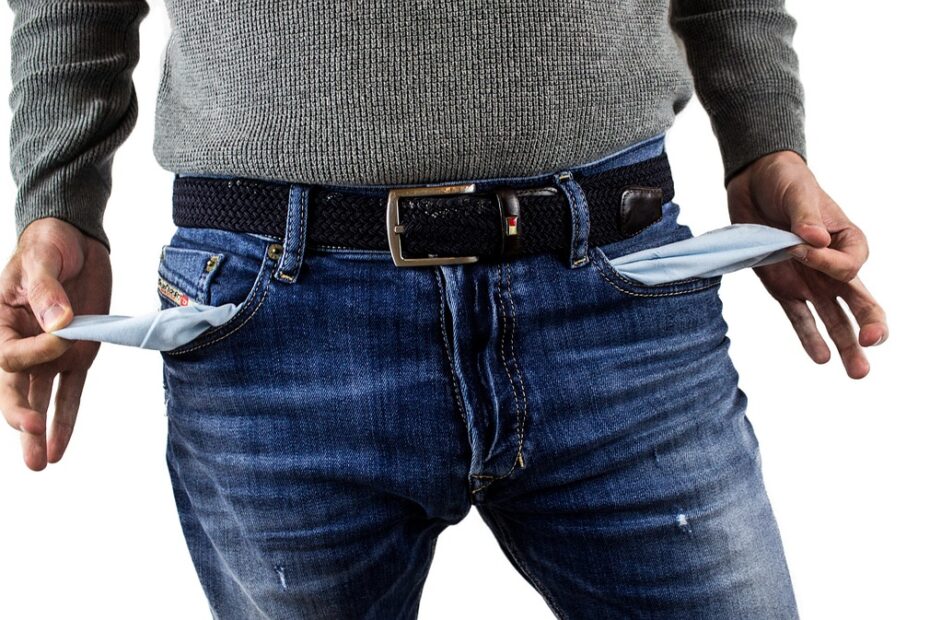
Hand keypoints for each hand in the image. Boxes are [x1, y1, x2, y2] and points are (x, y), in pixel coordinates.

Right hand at [0, 217, 111, 469]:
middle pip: (15, 387)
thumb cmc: (48, 247)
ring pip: (39, 399)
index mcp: (1, 323)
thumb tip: (59, 322)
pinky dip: (65, 420)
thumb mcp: (42, 260)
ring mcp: (49, 355)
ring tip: (39, 464)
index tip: (60, 338)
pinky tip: (58, 447)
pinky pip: (70, 394)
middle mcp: (21, 345)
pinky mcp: (77, 357)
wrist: (74, 242)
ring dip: (38, 432)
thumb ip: (47, 291)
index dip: (35, 352)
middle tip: (28, 434)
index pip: (11, 354)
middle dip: (20, 414)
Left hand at [726, 150, 887, 379]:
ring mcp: (810, 281)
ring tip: (856, 372)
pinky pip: (799, 317)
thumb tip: (812, 239)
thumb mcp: (797, 192)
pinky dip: (809, 337)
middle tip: (873, 343)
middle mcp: (833, 267)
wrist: (755, 184)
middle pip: (858, 301)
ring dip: (845, 345)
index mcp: (848, 241)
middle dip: (868, 324)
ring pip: (834, 319)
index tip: (800, 244)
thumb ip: (805, 216)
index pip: (848, 266)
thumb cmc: (786, 183)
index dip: (826, 263)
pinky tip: (821, 358)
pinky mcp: (784, 288)